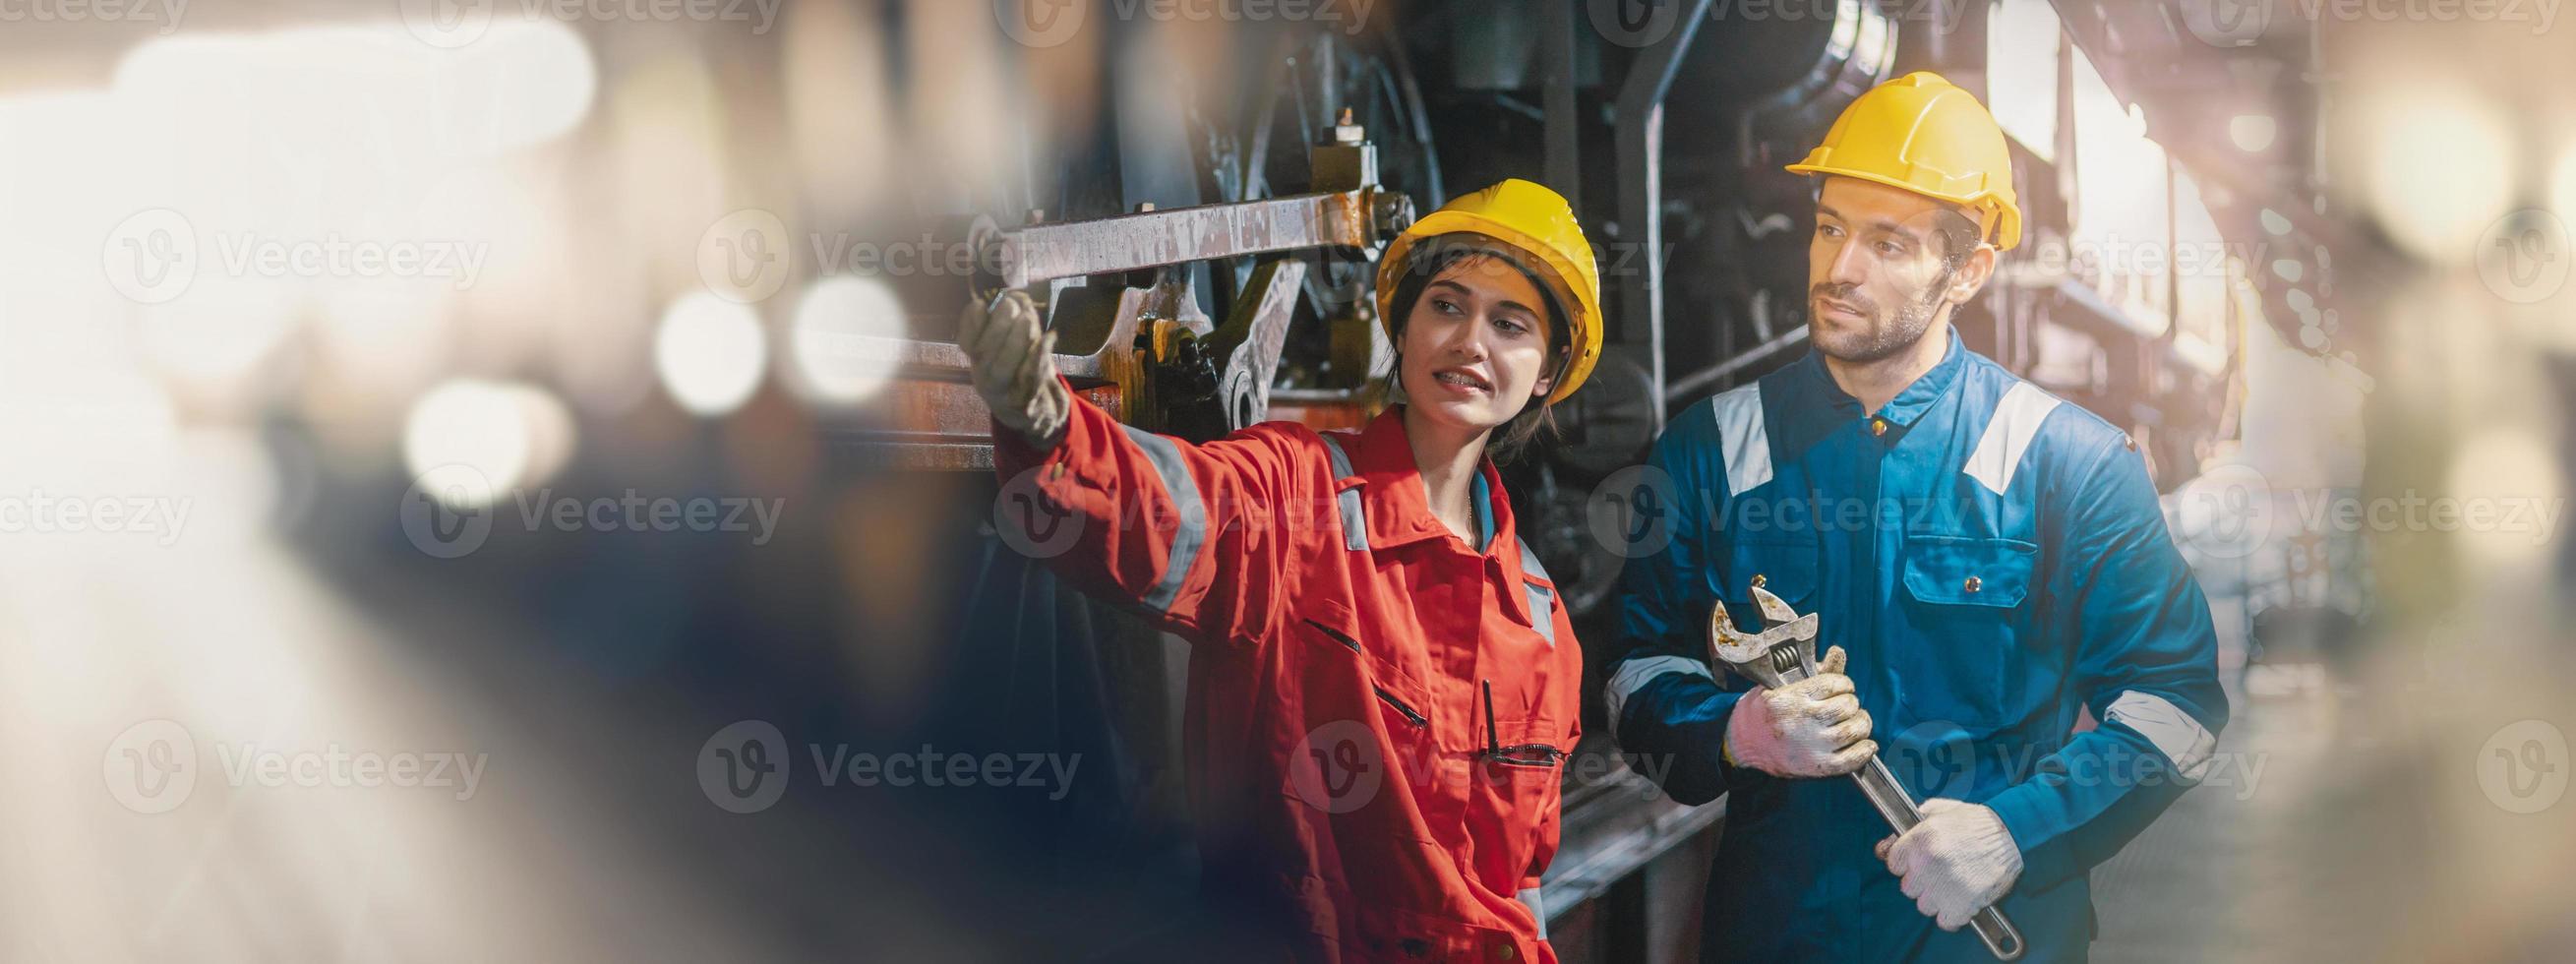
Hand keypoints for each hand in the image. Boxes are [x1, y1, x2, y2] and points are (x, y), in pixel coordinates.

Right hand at [957, 291, 1071, 443]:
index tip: (981, 303)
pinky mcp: (1025, 404)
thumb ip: (1015, 323)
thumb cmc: (1025, 372)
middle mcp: (985, 378)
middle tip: (1009, 305)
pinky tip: (1049, 337)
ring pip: (1003, 368)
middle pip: (983, 355)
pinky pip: (1031, 379)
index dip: (970, 322)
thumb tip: (1018, 297)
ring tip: (1027, 319)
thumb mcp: (1016, 347)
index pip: (966, 342)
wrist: (1039, 415)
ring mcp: (1003, 394)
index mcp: (979, 361)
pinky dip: (1040, 356)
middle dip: (996, 327)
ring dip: (1014, 341)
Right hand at [1722, 645, 1873, 777]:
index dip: (1844, 684)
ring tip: (1855, 722)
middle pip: (1847, 706)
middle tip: (1846, 706)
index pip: (1834, 683)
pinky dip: (1864, 750)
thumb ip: (1815, 672)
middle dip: (1851, 703)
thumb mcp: (1781, 686)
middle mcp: (1801, 721)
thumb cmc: (1761, 713)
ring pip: (1853, 730)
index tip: (1842, 687)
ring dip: (1861, 724)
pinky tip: (1866, 744)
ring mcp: (1811, 746)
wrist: (1742, 745)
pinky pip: (1852, 759)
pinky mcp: (1817, 766)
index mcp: (1790, 698)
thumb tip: (1838, 652)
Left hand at [1876, 798, 2022, 929]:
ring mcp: (1944, 886)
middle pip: (1908, 887)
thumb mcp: (1940, 810)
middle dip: (1921, 882)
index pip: (1894, 863)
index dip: (1905, 864)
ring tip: (1953, 887)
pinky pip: (1946, 922)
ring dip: (1937, 900)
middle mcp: (1928, 863)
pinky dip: (1953, 916)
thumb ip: (1914, 824)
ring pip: (1925, 906)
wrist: (2012, 833)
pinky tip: (1961, 902)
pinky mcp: (1963, 904)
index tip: (1915, 865)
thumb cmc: (1978, 822)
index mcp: (1920, 839)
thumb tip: (1890, 842)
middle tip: (1939, 874)